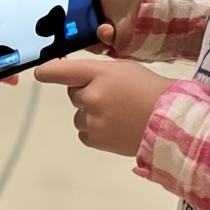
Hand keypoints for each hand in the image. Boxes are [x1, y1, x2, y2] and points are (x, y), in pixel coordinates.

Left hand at [34, 58, 172, 156]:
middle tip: (111, 95)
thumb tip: (75, 77)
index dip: (48, 71)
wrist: (170, 121)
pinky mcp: (96, 140)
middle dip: (85, 92)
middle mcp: (91, 97)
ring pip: (78, 114)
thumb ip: (97, 71)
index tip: (39, 72)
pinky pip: (84, 132)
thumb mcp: (123, 69)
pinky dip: (94, 129)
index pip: (62, 71)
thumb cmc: (149, 89)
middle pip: (72, 93)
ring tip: (117, 113)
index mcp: (99, 74)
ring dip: (90, 113)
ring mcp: (93, 120)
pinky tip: (115, 126)